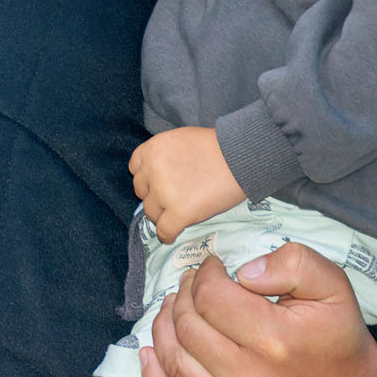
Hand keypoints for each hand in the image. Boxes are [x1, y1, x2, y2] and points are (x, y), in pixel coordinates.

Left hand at [130, 127, 245, 242]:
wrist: (240, 157)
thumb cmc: (217, 147)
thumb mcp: (181, 140)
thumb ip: (165, 156)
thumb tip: (160, 173)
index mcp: (152, 149)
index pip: (135, 168)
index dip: (147, 178)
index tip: (156, 185)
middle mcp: (152, 170)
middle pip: (142, 191)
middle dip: (154, 196)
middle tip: (170, 201)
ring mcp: (164, 192)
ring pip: (151, 213)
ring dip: (162, 216)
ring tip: (176, 216)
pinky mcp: (179, 212)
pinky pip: (164, 230)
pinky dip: (167, 235)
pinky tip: (173, 235)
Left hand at [138, 245, 376, 376]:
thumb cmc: (338, 338)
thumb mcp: (333, 287)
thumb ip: (293, 263)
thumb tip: (244, 270)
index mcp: (276, 341)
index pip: (212, 296)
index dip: (205, 273)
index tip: (213, 267)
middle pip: (189, 325)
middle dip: (185, 295)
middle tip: (193, 284)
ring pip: (175, 360)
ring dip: (164, 327)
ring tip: (173, 307)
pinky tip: (149, 354)